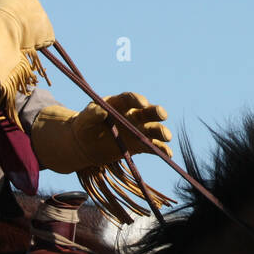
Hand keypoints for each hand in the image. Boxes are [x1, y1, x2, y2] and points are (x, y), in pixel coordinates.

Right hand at [0, 0, 53, 99]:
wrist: (0, 27)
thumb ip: (5, 7)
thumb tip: (1, 17)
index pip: (25, 0)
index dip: (17, 12)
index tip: (10, 20)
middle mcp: (36, 1)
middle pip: (32, 14)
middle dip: (25, 23)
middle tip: (12, 32)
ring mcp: (43, 16)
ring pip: (38, 27)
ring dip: (30, 34)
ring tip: (15, 38)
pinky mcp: (48, 31)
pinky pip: (44, 39)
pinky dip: (37, 44)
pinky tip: (24, 45)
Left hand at [31, 92, 170, 173]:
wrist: (86, 144)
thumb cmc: (84, 126)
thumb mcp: (84, 119)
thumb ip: (92, 113)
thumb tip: (101, 111)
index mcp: (120, 104)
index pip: (130, 99)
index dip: (137, 100)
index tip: (142, 103)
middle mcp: (133, 115)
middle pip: (148, 112)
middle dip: (157, 112)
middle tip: (162, 115)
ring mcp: (139, 130)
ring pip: (154, 129)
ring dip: (161, 132)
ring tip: (166, 137)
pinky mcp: (140, 145)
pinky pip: (153, 147)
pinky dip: (161, 150)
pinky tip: (168, 155)